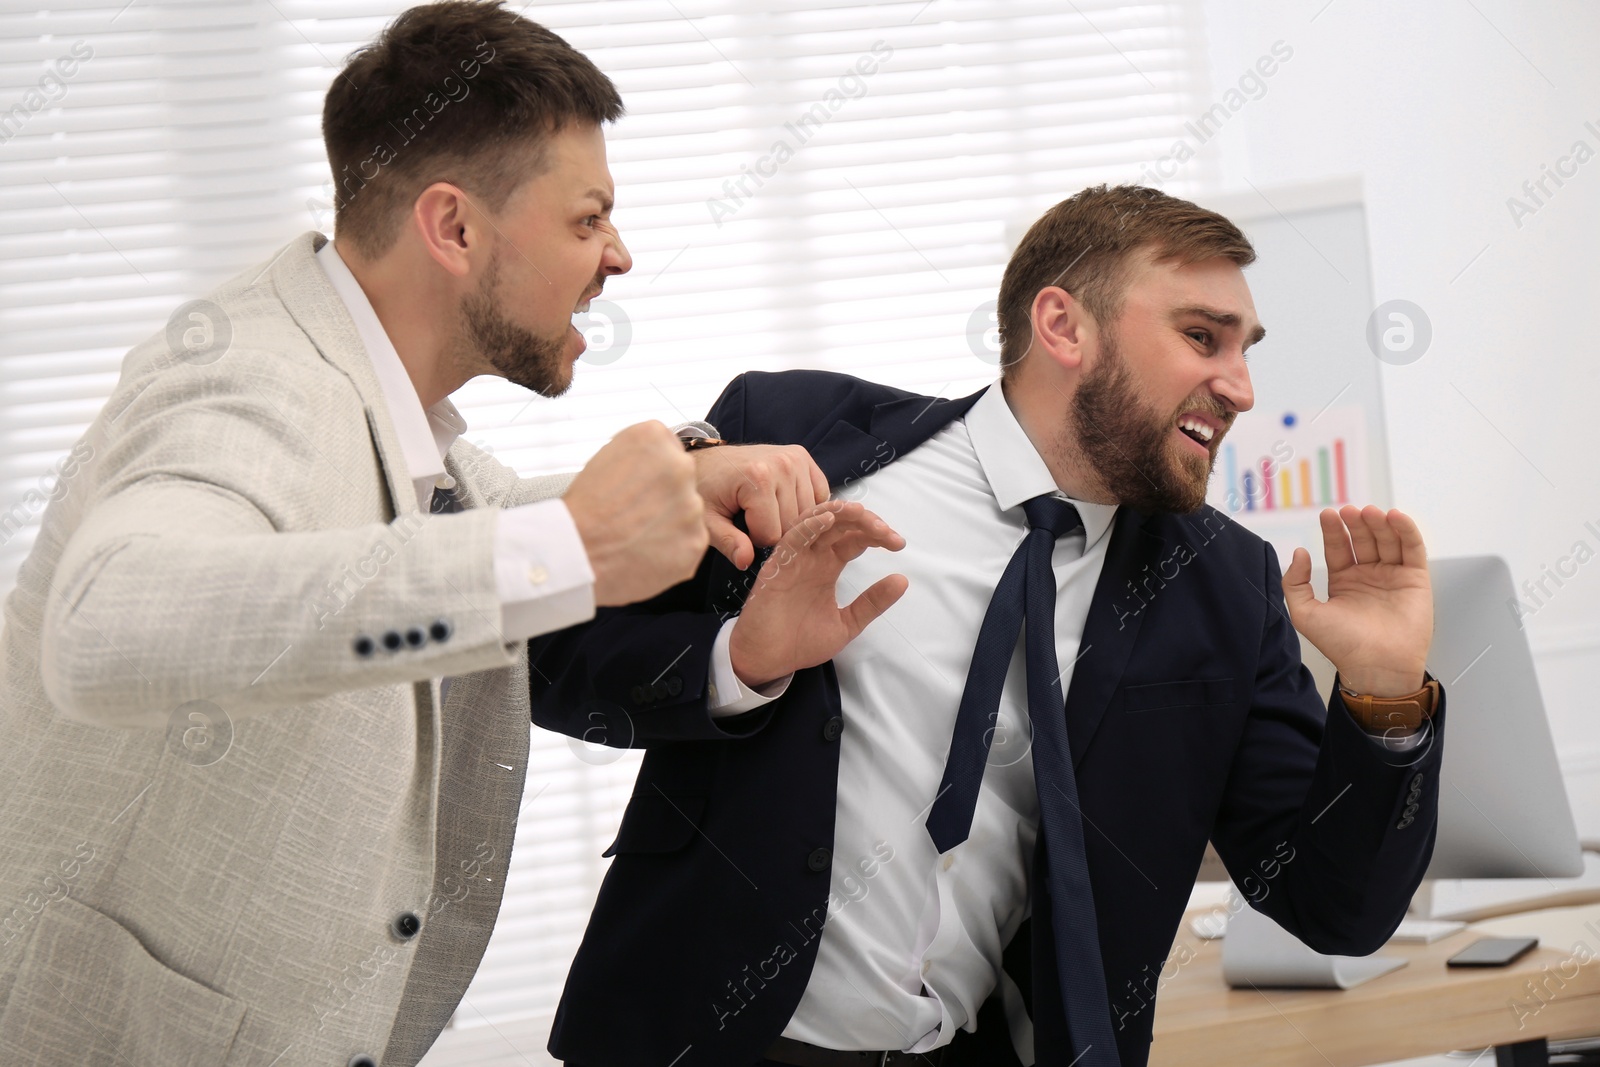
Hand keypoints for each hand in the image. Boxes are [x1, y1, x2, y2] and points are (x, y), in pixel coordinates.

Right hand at [564, 422, 708, 606]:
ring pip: (688, 511)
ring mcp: (692, 504)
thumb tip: (656, 462)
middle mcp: (681, 466)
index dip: (652, 472)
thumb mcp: (607, 457)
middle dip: (665, 495)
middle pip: (682, 479)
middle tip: (636, 513)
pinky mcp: (696, 540)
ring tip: (637, 533)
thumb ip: (641, 455)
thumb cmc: (584, 509)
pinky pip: (690, 540)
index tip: (638, 486)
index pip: (669, 449)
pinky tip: (646, 549)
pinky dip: (673, 547)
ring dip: (670, 521)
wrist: (576, 552)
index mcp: (655, 438)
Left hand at [691, 444, 829, 568]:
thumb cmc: (706, 490)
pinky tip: (783, 501)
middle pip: (792, 525)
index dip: (754, 538)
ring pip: (807, 514)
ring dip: (788, 518)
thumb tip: (746, 561)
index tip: (740, 527)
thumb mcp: (708, 521)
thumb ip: (728, 542)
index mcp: (759, 477)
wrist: (708, 461)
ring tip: (765, 508)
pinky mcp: (803, 457)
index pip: (772, 533)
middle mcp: (783, 464)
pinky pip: (819, 496)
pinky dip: (804, 505)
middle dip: (772, 529)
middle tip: (751, 517)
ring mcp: (795, 459)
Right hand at [728, 500, 907, 688]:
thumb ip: (872, 603)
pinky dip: (810, 525)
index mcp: (828, 566)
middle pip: (840, 524)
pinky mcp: (777, 567)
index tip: (898, 543)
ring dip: (840, 513)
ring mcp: (795, 559)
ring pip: (816, 522)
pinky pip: (793, 538)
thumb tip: (903, 580)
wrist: (767, 661)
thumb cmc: (801, 642)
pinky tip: (828, 519)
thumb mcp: (847, 623)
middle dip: (865, 522)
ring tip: (862, 512)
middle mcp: (813, 557)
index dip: (878, 535)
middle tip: (886, 532)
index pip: (855, 538)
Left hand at [1283, 505, 1432, 696]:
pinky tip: (1395, 517)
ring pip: (1387, 540)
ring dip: (1380, 523)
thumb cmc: (1342, 645)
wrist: (1376, 666)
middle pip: (1363, 539)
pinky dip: (1406, 531)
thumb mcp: (1305, 613)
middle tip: (1350, 511)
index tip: (1328, 514)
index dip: (1333, 531)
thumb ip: (1295, 582)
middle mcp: (1369, 576)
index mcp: (1344, 582)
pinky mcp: (1416, 579)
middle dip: (1357, 523)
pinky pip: (1413, 549)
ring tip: (1370, 512)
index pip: (1338, 547)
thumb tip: (1299, 552)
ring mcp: (1393, 576)